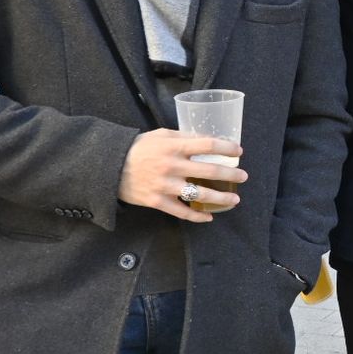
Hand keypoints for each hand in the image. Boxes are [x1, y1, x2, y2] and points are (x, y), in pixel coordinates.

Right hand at [117, 129, 246, 221]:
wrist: (109, 166)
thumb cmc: (138, 148)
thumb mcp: (161, 136)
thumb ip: (184, 138)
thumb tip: (208, 141)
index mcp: (174, 147)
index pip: (207, 145)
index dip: (226, 148)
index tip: (238, 151)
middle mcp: (172, 166)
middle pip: (209, 171)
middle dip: (230, 174)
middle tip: (243, 177)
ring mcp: (165, 186)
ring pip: (199, 195)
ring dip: (220, 198)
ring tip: (234, 200)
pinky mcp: (157, 201)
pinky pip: (181, 212)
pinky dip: (197, 217)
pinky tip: (209, 217)